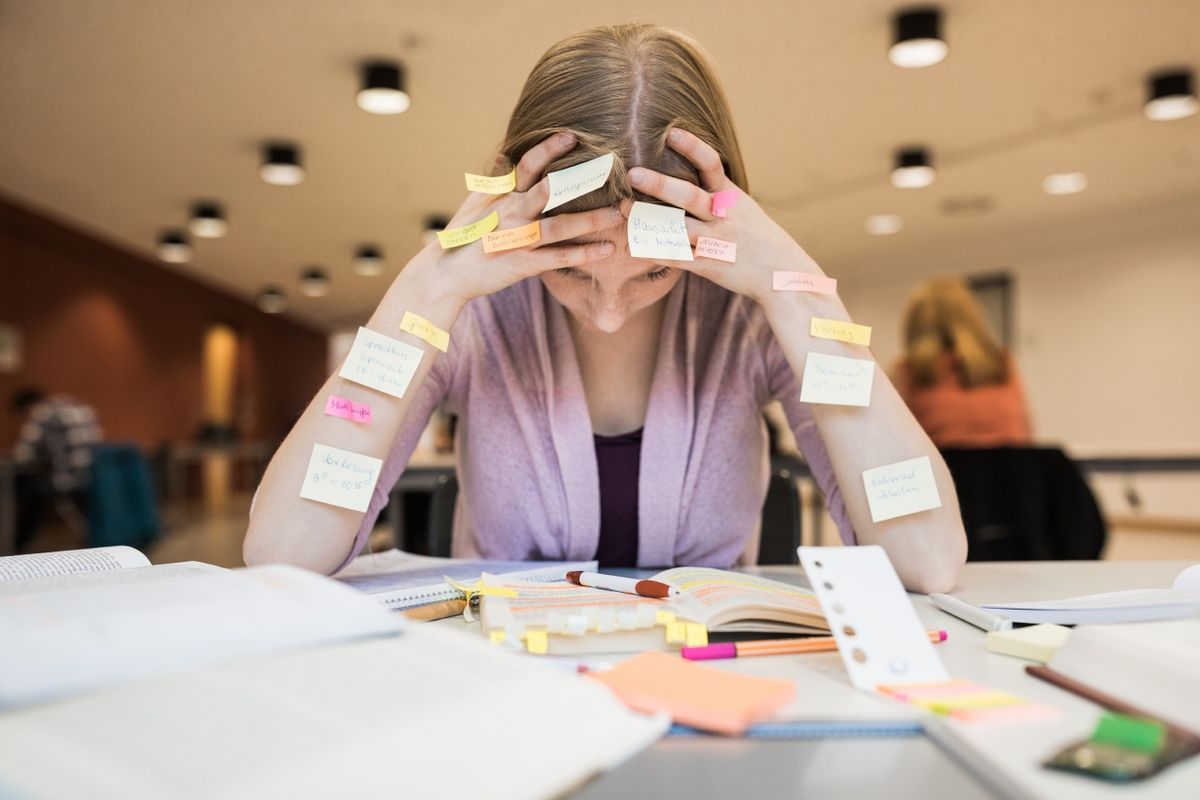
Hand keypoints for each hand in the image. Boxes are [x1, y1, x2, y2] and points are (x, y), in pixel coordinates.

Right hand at [406, 132, 620, 307]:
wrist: (445, 274)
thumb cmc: (462, 237)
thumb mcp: (475, 204)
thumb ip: (494, 180)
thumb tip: (505, 154)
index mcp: (503, 197)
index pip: (527, 166)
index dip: (548, 149)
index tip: (571, 135)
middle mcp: (512, 214)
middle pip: (549, 191)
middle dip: (580, 179)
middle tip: (608, 167)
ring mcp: (519, 240)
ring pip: (560, 226)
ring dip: (591, 219)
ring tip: (618, 213)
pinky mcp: (523, 264)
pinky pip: (559, 258)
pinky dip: (584, 254)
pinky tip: (606, 250)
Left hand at [626, 128, 825, 304]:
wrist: (781, 273)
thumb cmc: (757, 237)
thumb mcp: (743, 207)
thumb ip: (718, 190)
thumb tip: (693, 166)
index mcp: (730, 196)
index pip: (711, 164)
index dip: (692, 147)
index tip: (671, 132)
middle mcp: (723, 215)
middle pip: (689, 196)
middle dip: (660, 184)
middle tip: (632, 173)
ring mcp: (716, 241)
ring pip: (679, 229)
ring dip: (649, 221)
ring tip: (623, 210)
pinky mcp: (709, 265)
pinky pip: (677, 258)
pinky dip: (655, 252)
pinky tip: (634, 247)